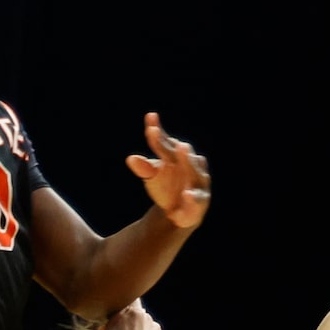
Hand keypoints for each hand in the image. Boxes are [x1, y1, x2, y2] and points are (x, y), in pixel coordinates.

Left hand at [126, 114, 210, 228]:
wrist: (176, 212)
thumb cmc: (165, 187)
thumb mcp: (151, 176)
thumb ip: (143, 167)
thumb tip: (130, 159)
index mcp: (174, 156)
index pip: (164, 142)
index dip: (158, 132)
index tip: (150, 117)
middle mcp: (189, 165)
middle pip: (182, 153)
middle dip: (177, 145)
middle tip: (172, 136)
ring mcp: (197, 182)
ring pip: (194, 172)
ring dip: (188, 161)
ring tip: (182, 148)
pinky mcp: (199, 201)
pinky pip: (196, 198)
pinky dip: (191, 197)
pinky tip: (186, 194)